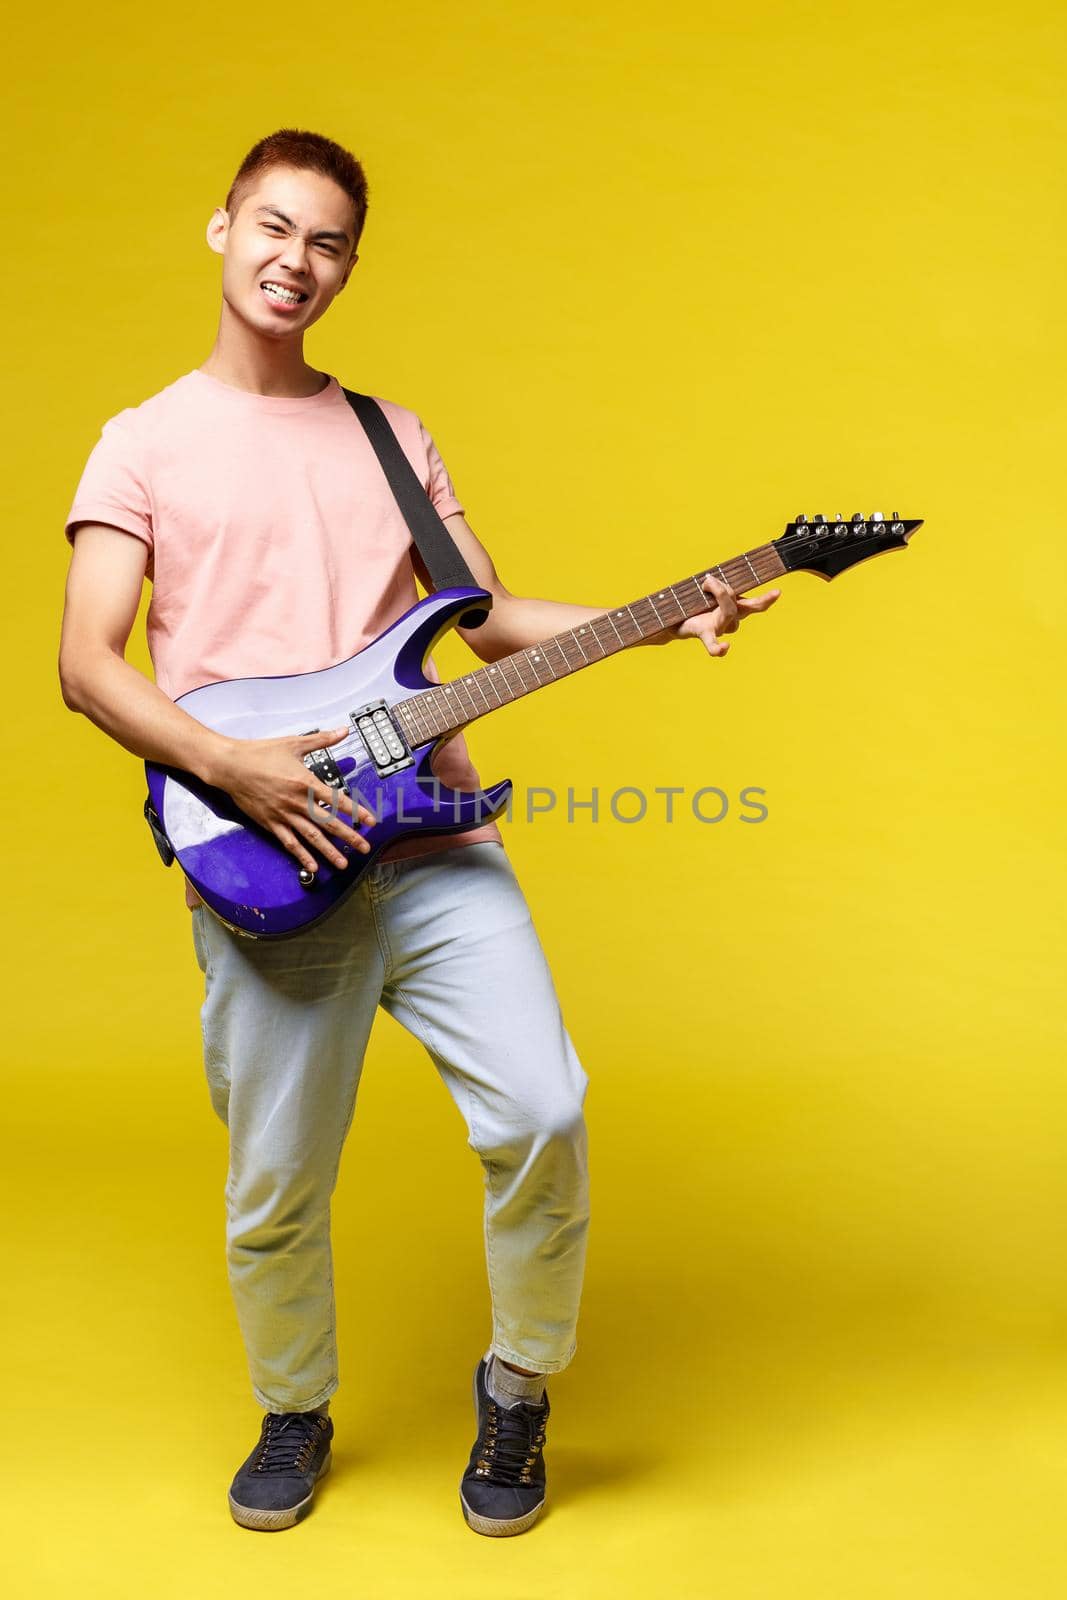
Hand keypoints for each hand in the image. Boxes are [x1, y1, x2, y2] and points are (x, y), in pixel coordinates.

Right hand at [209, 725, 375, 874]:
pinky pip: (289, 843)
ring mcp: (284, 815)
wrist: (230, 766)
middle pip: (328, 823)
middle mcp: (297, 802)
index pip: (337, 800)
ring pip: (311, 837)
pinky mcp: (271, 823)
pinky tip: (313, 866)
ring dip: (329, 851)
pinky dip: (302, 856)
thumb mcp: (294, 743)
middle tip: (365, 848)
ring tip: (343, 863)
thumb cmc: (261, 753)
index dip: (356, 812)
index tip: (371, 821)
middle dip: (349, 836)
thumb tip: (343, 730)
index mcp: (305, 782)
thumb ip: (322, 740)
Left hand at [669, 573, 780, 655]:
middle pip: (738, 604)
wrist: (674, 618)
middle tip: (709, 579)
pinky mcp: (705, 634)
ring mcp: (719, 628)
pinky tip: (726, 648)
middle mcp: (730, 620)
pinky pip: (714, 645)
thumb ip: (717, 585)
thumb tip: (713, 580)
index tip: (778, 592)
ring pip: (729, 611)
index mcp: (735, 609)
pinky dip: (720, 648)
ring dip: (717, 592)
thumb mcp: (707, 589)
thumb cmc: (693, 602)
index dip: (767, 600)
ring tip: (703, 584)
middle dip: (725, 589)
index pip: (755, 605)